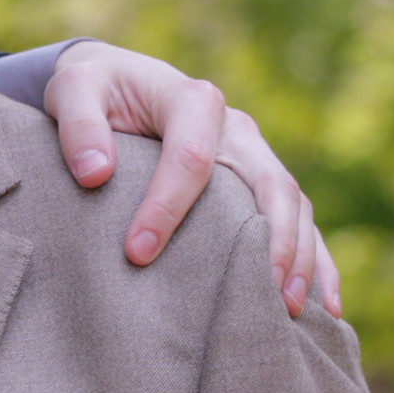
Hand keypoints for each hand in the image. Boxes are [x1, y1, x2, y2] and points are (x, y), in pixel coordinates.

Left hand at [45, 42, 341, 319]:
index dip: (166, 207)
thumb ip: (78, 126)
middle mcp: (236, 127)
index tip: (136, 253)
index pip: (190, 158)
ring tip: (286, 311)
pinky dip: (314, 259)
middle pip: (268, 184)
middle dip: (266, 241)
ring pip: (293, 205)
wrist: (117, 81)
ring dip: (298, 258)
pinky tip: (322, 305)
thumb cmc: (93, 90)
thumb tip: (96, 174)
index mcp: (193, 101)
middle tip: (253, 294)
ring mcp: (254, 154)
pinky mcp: (258, 178)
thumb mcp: (71, 90)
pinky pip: (298, 218)